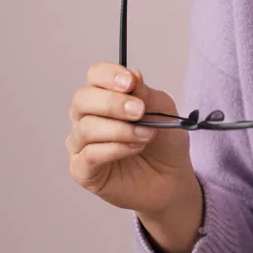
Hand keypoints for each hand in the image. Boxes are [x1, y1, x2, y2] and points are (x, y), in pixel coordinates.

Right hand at [66, 62, 196, 217]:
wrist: (171, 177)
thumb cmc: (163, 141)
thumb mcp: (163, 110)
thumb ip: (146, 94)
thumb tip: (133, 75)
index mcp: (105, 95)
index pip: (95, 75)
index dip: (109, 75)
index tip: (130, 83)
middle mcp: (87, 117)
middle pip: (82, 99)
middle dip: (113, 103)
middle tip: (139, 111)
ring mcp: (81, 144)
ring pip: (86, 128)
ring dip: (121, 130)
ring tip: (146, 135)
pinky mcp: (82, 170)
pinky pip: (89, 155)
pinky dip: (116, 149)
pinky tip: (134, 148)